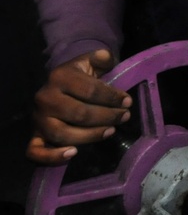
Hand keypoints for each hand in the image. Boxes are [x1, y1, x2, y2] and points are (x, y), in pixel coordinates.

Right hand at [27, 50, 131, 164]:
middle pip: (79, 113)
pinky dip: (53, 156)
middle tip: (124, 117)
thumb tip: (107, 58)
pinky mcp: (33, 136)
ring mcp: (37, 120)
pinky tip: (73, 153)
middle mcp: (45, 98)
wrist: (54, 86)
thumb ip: (101, 57)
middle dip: (106, 117)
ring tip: (111, 131)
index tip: (128, 102)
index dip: (111, 97)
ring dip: (90, 136)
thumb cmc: (77, 75)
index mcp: (60, 77)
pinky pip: (35, 152)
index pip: (90, 90)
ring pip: (62, 134)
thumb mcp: (89, 61)